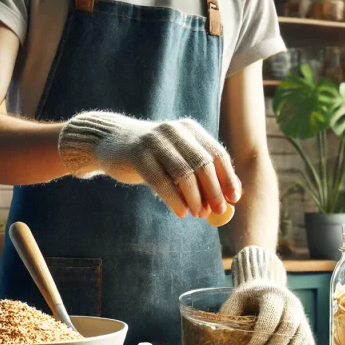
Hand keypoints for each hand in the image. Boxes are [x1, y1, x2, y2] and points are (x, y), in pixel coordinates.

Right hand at [58, 111, 240, 217]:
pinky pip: (161, 182)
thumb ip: (201, 174)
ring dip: (195, 198)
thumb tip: (231, 199)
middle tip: (218, 211)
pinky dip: (174, 201)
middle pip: (203, 164)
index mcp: (190, 129)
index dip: (228, 177)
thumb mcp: (178, 158)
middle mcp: (175, 131)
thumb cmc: (153, 157)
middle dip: (213, 191)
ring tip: (198, 214)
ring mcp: (155, 141)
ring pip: (184, 174)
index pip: (217, 154)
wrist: (110, 142)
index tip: (234, 199)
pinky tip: (181, 214)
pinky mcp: (138, 155)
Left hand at [218, 247, 326, 344]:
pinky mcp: (306, 328)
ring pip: (302, 338)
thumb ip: (228, 315)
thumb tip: (216, 338)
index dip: (260, 338)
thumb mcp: (234, 300)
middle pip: (289, 328)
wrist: (267, 287)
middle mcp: (291, 304)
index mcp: (272, 295)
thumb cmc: (246, 298)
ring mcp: (301, 316)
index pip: (270, 317)